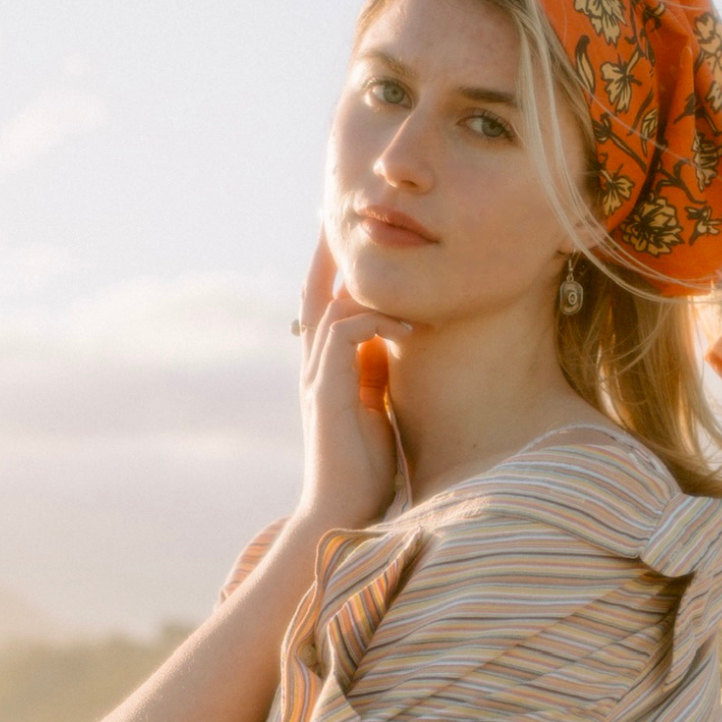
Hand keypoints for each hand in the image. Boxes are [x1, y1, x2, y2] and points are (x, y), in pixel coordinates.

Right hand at [292, 230, 413, 530]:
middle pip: (315, 292)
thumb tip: (393, 335)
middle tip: (337, 210)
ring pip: (328, 307)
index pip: (327, 304)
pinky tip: (406, 324)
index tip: (353, 234)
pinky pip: (345, 335)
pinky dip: (375, 320)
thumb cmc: (365, 467)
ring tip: (385, 253)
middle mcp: (316, 366)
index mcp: (328, 368)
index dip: (337, 268)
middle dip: (327, 251)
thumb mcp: (377, 407)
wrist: (343, 511)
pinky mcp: (328, 393)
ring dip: (356, 277)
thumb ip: (377, 371)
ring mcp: (317, 378)